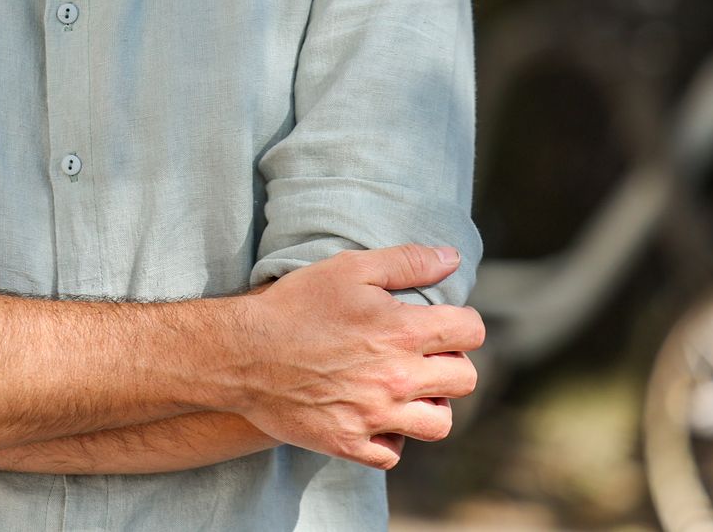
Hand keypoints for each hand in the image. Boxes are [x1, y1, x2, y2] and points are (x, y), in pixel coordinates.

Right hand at [232, 246, 481, 470]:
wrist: (242, 353)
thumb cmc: (295, 305)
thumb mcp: (348, 268)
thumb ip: (406, 262)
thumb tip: (452, 259)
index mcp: (402, 331)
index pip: (471, 331)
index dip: (461, 323)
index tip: (442, 323)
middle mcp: (397, 378)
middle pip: (464, 379)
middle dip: (449, 362)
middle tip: (421, 355)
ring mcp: (374, 416)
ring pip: (439, 423)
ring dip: (429, 405)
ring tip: (406, 390)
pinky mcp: (349, 443)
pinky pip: (394, 453)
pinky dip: (390, 437)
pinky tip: (374, 416)